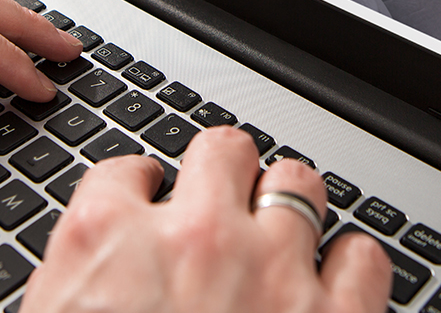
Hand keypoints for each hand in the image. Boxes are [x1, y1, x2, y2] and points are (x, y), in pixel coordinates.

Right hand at [22, 127, 392, 312]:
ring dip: (290, 204)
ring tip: (284, 230)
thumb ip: (79, 290)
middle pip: (223, 150)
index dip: (142, 187)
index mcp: (106, 241)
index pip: (126, 171)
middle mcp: (192, 237)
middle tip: (223, 201)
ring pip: (297, 184)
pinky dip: (352, 265)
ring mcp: (270, 271)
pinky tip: (334, 283)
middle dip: (224, 172)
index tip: (150, 201)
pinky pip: (361, 257)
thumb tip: (96, 279)